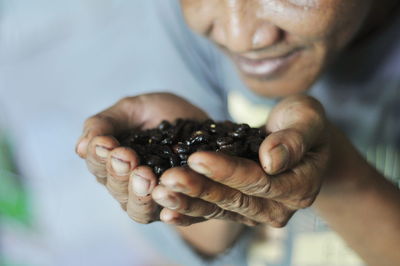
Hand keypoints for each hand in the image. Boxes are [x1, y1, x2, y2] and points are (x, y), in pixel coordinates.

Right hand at [75, 92, 209, 222]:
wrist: (205, 127)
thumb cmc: (165, 114)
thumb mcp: (135, 108)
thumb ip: (106, 122)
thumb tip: (80, 147)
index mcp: (113, 161)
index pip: (96, 164)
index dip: (98, 156)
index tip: (107, 143)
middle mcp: (127, 185)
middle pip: (114, 187)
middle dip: (118, 172)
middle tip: (127, 156)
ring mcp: (152, 200)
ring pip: (136, 208)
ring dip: (138, 194)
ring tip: (145, 175)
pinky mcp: (177, 208)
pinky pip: (169, 215)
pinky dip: (167, 209)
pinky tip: (166, 199)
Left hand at [152, 95, 329, 226]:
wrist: (297, 136)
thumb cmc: (303, 123)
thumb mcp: (307, 120)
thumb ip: (294, 139)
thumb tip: (272, 161)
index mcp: (299, 187)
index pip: (259, 181)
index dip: (228, 171)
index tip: (197, 157)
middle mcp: (277, 207)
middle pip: (234, 199)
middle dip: (199, 188)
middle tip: (167, 178)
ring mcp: (256, 211)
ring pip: (218, 209)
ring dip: (188, 202)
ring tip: (159, 193)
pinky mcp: (238, 209)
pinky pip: (212, 212)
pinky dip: (189, 213)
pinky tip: (165, 213)